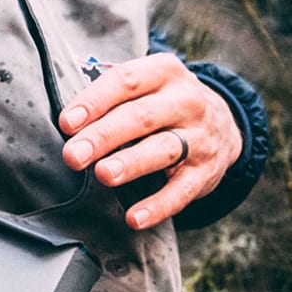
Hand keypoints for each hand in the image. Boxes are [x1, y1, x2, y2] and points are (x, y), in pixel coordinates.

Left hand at [58, 53, 242, 230]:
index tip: (66, 123)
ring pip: (162, 149)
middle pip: (141, 117)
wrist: (224, 126)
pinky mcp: (205, 172)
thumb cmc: (164, 106)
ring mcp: (200, 137)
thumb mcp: (146, 88)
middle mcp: (186, 101)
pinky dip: (158, 206)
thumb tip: (69, 126)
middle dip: (104, 136)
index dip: (94, 102)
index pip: (126, 81)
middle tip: (73, 155)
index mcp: (164, 72)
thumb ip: (112, 100)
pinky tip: (134, 218)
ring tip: (104, 175)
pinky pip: (181, 191)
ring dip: (131, 163)